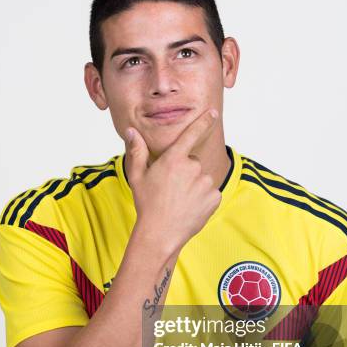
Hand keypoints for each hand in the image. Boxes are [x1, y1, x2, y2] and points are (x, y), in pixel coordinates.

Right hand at [124, 108, 221, 254]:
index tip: (212, 113)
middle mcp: (192, 167)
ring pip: (202, 179)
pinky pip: (210, 193)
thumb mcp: (137, 176)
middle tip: (171, 189)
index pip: (192, 134)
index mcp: (173, 159)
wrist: (160, 233)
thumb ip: (137, 151)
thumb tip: (131, 131)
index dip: (203, 122)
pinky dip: (203, 199)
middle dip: (185, 172)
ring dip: (194, 186)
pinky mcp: (214, 197)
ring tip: (179, 201)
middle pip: (193, 163)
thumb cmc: (146, 204)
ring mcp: (205, 183)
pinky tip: (190, 208)